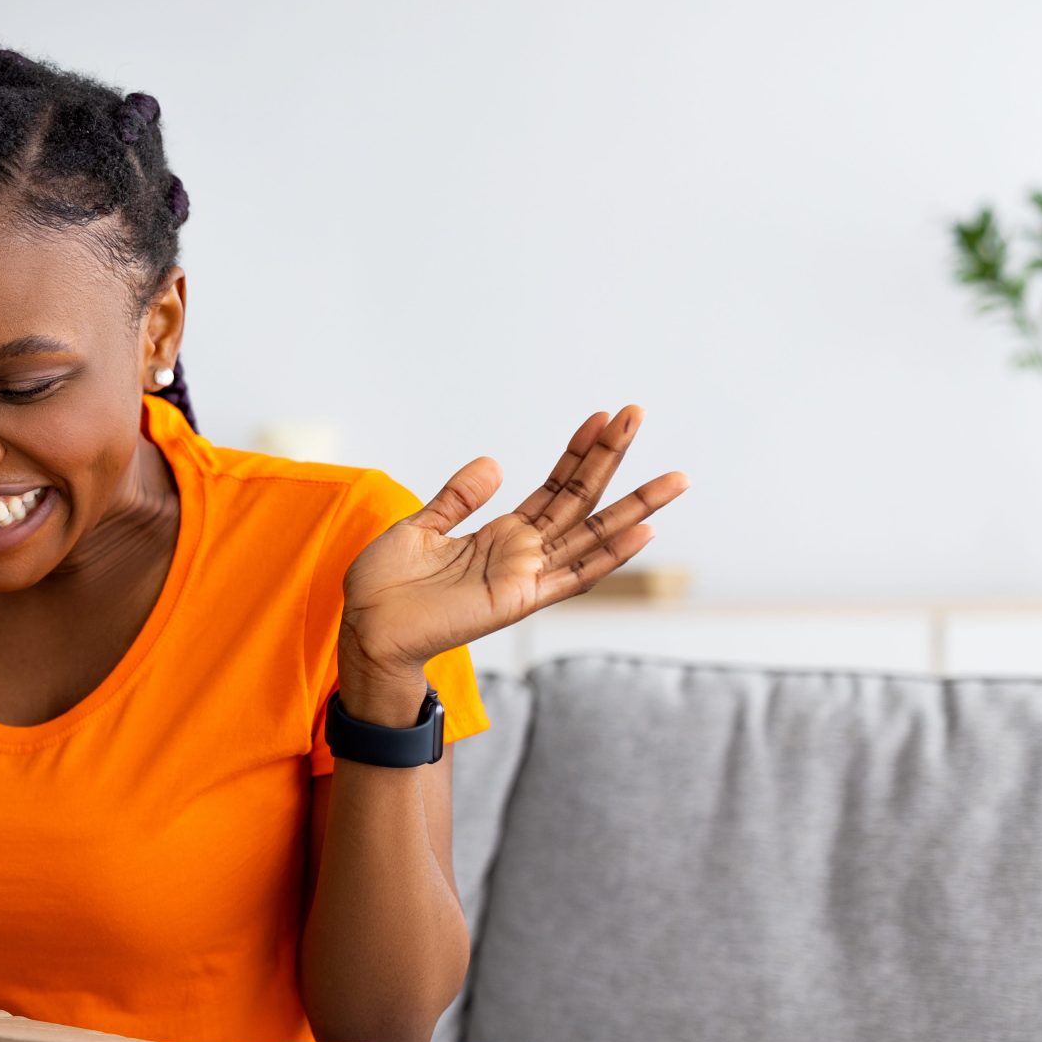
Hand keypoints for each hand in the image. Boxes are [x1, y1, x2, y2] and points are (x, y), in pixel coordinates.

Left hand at [338, 406, 686, 721]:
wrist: (366, 629)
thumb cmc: (386, 588)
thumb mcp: (420, 528)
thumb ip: (458, 498)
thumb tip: (495, 464)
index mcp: (500, 535)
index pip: (552, 487)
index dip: (577, 452)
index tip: (601, 417)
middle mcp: (521, 554)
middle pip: (579, 499)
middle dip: (610, 458)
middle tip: (638, 413)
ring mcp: (525, 576)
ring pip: (591, 535)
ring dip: (635, 508)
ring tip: (675, 478)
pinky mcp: (519, 599)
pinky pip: (574, 576)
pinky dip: (611, 557)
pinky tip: (645, 533)